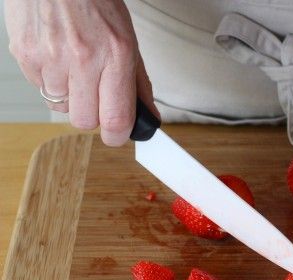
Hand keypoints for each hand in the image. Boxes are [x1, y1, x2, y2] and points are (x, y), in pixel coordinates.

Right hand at [5, 0, 157, 144]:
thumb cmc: (94, 1)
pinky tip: (57, 58)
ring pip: (61, 107)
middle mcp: (82, 59)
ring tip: (75, 66)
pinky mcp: (25, 55)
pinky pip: (40, 88)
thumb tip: (149, 118)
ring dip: (71, 95)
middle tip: (97, 94)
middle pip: (85, 122)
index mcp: (115, 54)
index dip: (118, 135)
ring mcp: (49, 58)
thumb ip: (139, 83)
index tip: (119, 134)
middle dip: (93, 115)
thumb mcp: (128, 38)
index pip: (117, 120)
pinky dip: (51, 81)